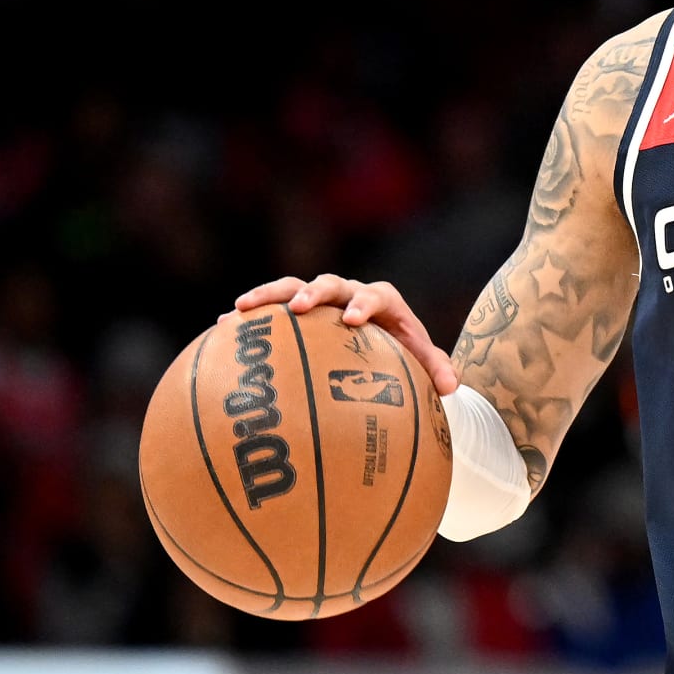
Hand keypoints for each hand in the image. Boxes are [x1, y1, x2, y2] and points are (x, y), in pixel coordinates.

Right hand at [234, 274, 459, 395]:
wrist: (381, 341)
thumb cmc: (403, 353)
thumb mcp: (420, 361)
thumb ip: (435, 370)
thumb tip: (454, 389)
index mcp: (382, 301)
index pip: (375, 295)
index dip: (363, 303)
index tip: (351, 320)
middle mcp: (348, 294)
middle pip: (328, 283)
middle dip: (313, 292)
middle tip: (298, 307)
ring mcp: (320, 300)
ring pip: (291, 288)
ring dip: (268, 296)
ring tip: (239, 308)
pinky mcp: (297, 311)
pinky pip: (271, 310)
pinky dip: (250, 315)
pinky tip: (220, 328)